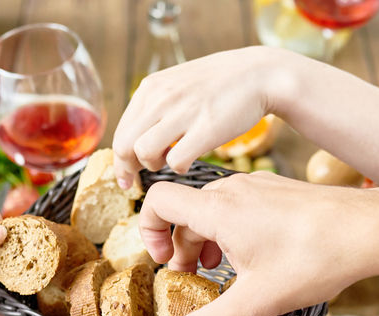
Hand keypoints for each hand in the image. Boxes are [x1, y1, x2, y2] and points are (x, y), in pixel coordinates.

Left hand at [112, 46, 298, 187]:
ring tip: (169, 161)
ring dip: (154, 166)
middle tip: (139, 180)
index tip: (126, 175)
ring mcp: (182, 113)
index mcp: (150, 88)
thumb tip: (133, 138)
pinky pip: (175, 161)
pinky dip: (179, 168)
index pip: (121, 132)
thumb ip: (154, 106)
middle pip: (125, 146)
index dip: (120, 160)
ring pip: (144, 153)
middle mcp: (161, 98)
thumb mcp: (177, 85)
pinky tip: (189, 161)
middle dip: (129, 169)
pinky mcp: (205, 129)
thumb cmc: (218, 85)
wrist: (259, 74)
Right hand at [139, 172, 378, 315]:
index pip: (158, 201)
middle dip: (181, 246)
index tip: (165, 262)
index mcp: (218, 209)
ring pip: (213, 208)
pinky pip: (239, 205)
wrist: (371, 229)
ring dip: (207, 239)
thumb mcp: (257, 301)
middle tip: (193, 279)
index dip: (149, 230)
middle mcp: (233, 189)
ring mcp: (258, 186)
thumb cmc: (315, 257)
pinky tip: (255, 259)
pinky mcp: (279, 191)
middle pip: (186, 210)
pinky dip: (232, 230)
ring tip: (221, 271)